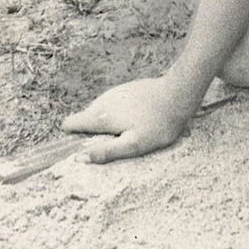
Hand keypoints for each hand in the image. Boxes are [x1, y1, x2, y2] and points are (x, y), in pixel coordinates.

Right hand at [60, 75, 197, 163]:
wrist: (179, 94)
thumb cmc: (158, 123)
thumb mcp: (133, 144)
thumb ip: (105, 152)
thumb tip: (78, 159)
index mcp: (100, 115)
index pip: (69, 124)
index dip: (72, 138)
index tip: (87, 148)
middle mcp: (102, 101)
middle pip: (85, 121)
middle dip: (94, 134)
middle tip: (116, 145)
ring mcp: (114, 93)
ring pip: (100, 114)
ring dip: (109, 126)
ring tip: (130, 134)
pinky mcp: (125, 90)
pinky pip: (113, 107)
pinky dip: (119, 116)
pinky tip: (138, 122)